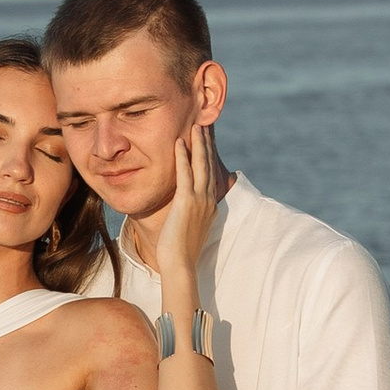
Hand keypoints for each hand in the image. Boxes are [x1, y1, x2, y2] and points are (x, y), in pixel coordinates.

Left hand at [152, 118, 220, 303]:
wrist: (180, 264)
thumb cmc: (181, 251)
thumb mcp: (190, 228)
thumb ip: (190, 214)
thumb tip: (184, 207)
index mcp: (211, 206)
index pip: (211, 174)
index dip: (209, 155)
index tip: (207, 140)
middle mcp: (209, 201)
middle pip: (209, 165)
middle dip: (207, 144)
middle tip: (204, 125)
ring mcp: (200, 201)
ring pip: (200, 165)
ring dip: (198, 144)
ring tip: (195, 126)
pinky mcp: (186, 203)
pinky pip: (184, 174)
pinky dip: (183, 157)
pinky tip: (179, 143)